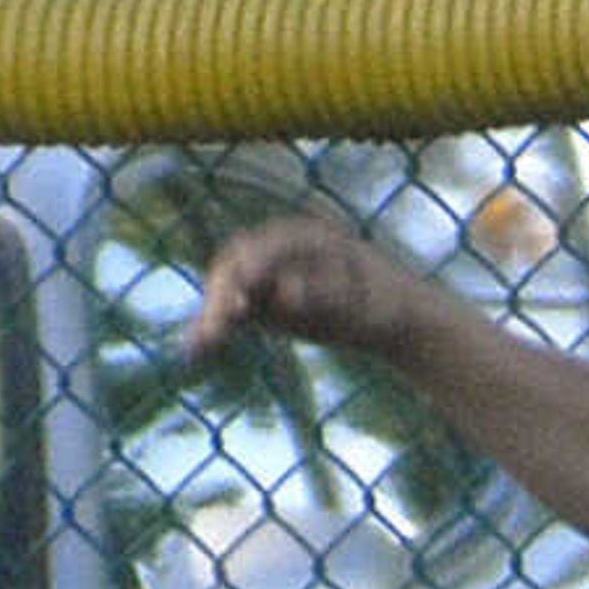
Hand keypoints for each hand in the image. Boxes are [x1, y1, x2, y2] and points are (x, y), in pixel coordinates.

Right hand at [188, 214, 441, 371]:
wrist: (391, 316)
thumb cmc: (386, 307)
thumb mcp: (362, 303)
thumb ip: (324, 296)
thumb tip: (285, 293)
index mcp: (312, 237)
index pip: (270, 247)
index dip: (253, 270)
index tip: (242, 301)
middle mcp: (284, 247)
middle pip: (240, 261)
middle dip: (223, 293)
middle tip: (214, 330)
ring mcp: (270, 270)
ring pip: (230, 284)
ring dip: (212, 312)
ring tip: (199, 346)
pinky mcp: (262, 297)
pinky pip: (233, 309)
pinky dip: (215, 326)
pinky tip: (197, 351)